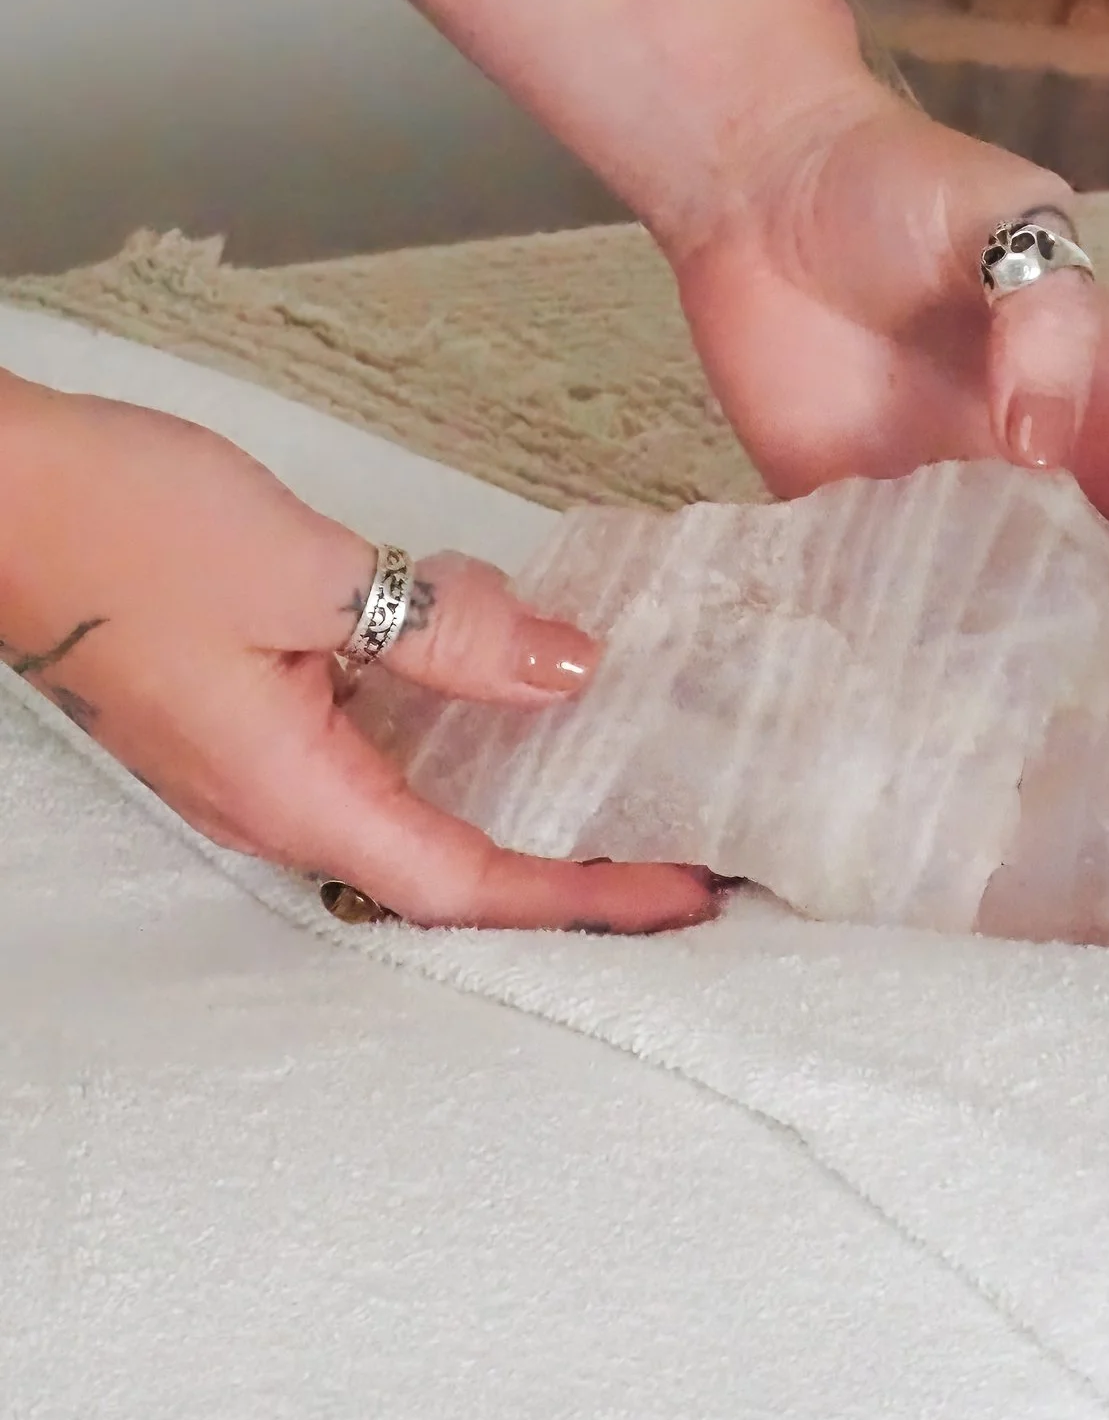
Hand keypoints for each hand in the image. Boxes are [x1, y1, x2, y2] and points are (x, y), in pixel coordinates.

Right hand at [0, 385, 714, 931]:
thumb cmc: (112, 524)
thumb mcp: (306, 570)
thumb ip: (445, 631)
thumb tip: (567, 671)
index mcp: (290, 792)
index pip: (466, 882)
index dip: (584, 895)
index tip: (685, 890)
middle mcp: (274, 796)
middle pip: (449, 860)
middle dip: (569, 858)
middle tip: (681, 840)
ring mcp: (253, 752)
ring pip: (415, 794)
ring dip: (519, 786)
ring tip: (628, 766)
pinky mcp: (244, 700)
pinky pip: (372, 733)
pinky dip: (455, 716)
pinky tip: (512, 668)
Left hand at [666, 82, 1108, 792]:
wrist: (752, 187)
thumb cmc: (902, 187)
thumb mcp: (1004, 222)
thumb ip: (1040, 326)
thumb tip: (1044, 453)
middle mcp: (1074, 500)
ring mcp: (978, 534)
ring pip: (1060, 667)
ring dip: (1093, 753)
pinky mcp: (877, 551)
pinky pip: (931, 652)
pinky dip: (952, 722)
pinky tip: (959, 802)